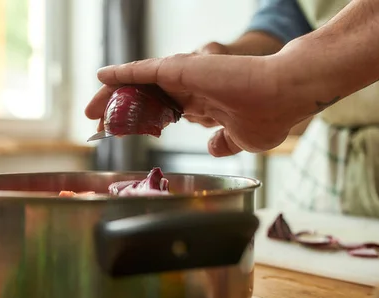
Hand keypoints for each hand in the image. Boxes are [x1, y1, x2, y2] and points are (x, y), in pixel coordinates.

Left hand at [84, 53, 304, 156]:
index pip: (163, 110)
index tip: (126, 131)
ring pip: (139, 84)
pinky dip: (122, 73)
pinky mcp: (182, 68)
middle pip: (145, 97)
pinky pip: (144, 70)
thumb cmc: (271, 114)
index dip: (142, 120)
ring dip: (113, 96)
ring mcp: (186, 76)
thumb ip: (223, 141)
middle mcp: (190, 88)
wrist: (286, 93)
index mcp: (203, 104)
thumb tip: (212, 148)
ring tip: (91, 109)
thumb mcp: (242, 138)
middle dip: (120, 109)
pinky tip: (102, 78)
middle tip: (97, 121)